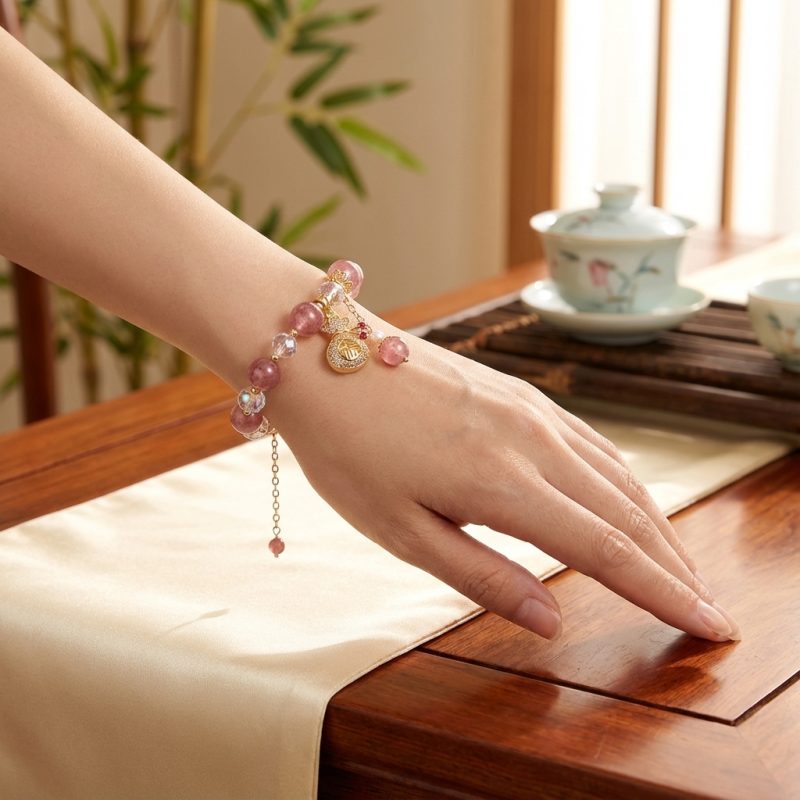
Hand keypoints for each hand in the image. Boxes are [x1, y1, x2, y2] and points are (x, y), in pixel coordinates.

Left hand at [271, 309, 740, 642]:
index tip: (710, 629)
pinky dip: (627, 482)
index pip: (608, 551)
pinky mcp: (521, 394)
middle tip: (709, 610)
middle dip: (676, 568)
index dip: (665, 595)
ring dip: (658, 527)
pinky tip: (631, 502)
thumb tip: (551, 621)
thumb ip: (482, 576)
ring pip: (620, 476)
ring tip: (680, 567)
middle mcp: (534, 442)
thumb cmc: (349, 450)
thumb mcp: (401, 531)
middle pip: (630, 514)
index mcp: (503, 485)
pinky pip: (594, 443)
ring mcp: (533, 411)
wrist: (325, 356)